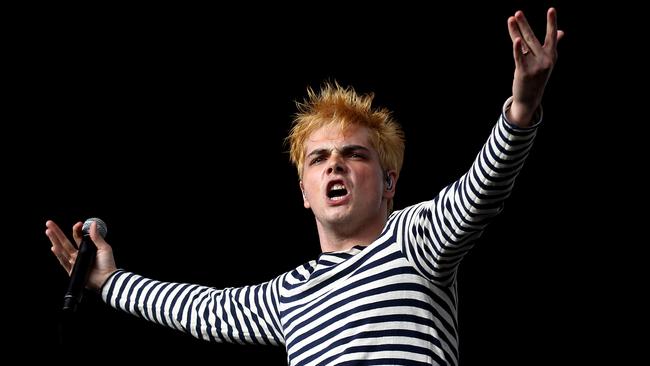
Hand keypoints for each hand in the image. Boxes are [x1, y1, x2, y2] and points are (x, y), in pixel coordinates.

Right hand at [46, 220, 117, 290]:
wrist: (107, 278)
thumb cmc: (108, 264)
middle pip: (65, 242)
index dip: (76, 230)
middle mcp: (78, 254)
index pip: (77, 237)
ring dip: (54, 240)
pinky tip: (54, 247)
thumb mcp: (104, 248)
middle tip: (49, 223)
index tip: (78, 224)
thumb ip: (97, 237)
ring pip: (62, 249)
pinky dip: (58, 255)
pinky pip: (64, 261)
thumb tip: (93, 224)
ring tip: (48, 231)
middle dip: (57, 232)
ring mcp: (74, 262)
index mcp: (86, 248)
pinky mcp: (72, 270)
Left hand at [507, 8, 564, 126]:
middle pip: (532, 38)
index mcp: (551, 55)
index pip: (551, 36)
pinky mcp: (525, 72)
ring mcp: (536, 66)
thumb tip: (561, 32)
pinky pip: (520, 57)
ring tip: (511, 19)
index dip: (551, 22)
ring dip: (516, 31)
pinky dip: (517, 48)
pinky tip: (516, 40)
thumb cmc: (537, 77)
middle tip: (518, 12)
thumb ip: (553, 45)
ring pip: (524, 45)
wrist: (530, 98)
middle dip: (524, 24)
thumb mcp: (546, 62)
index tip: (551, 9)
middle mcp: (545, 60)